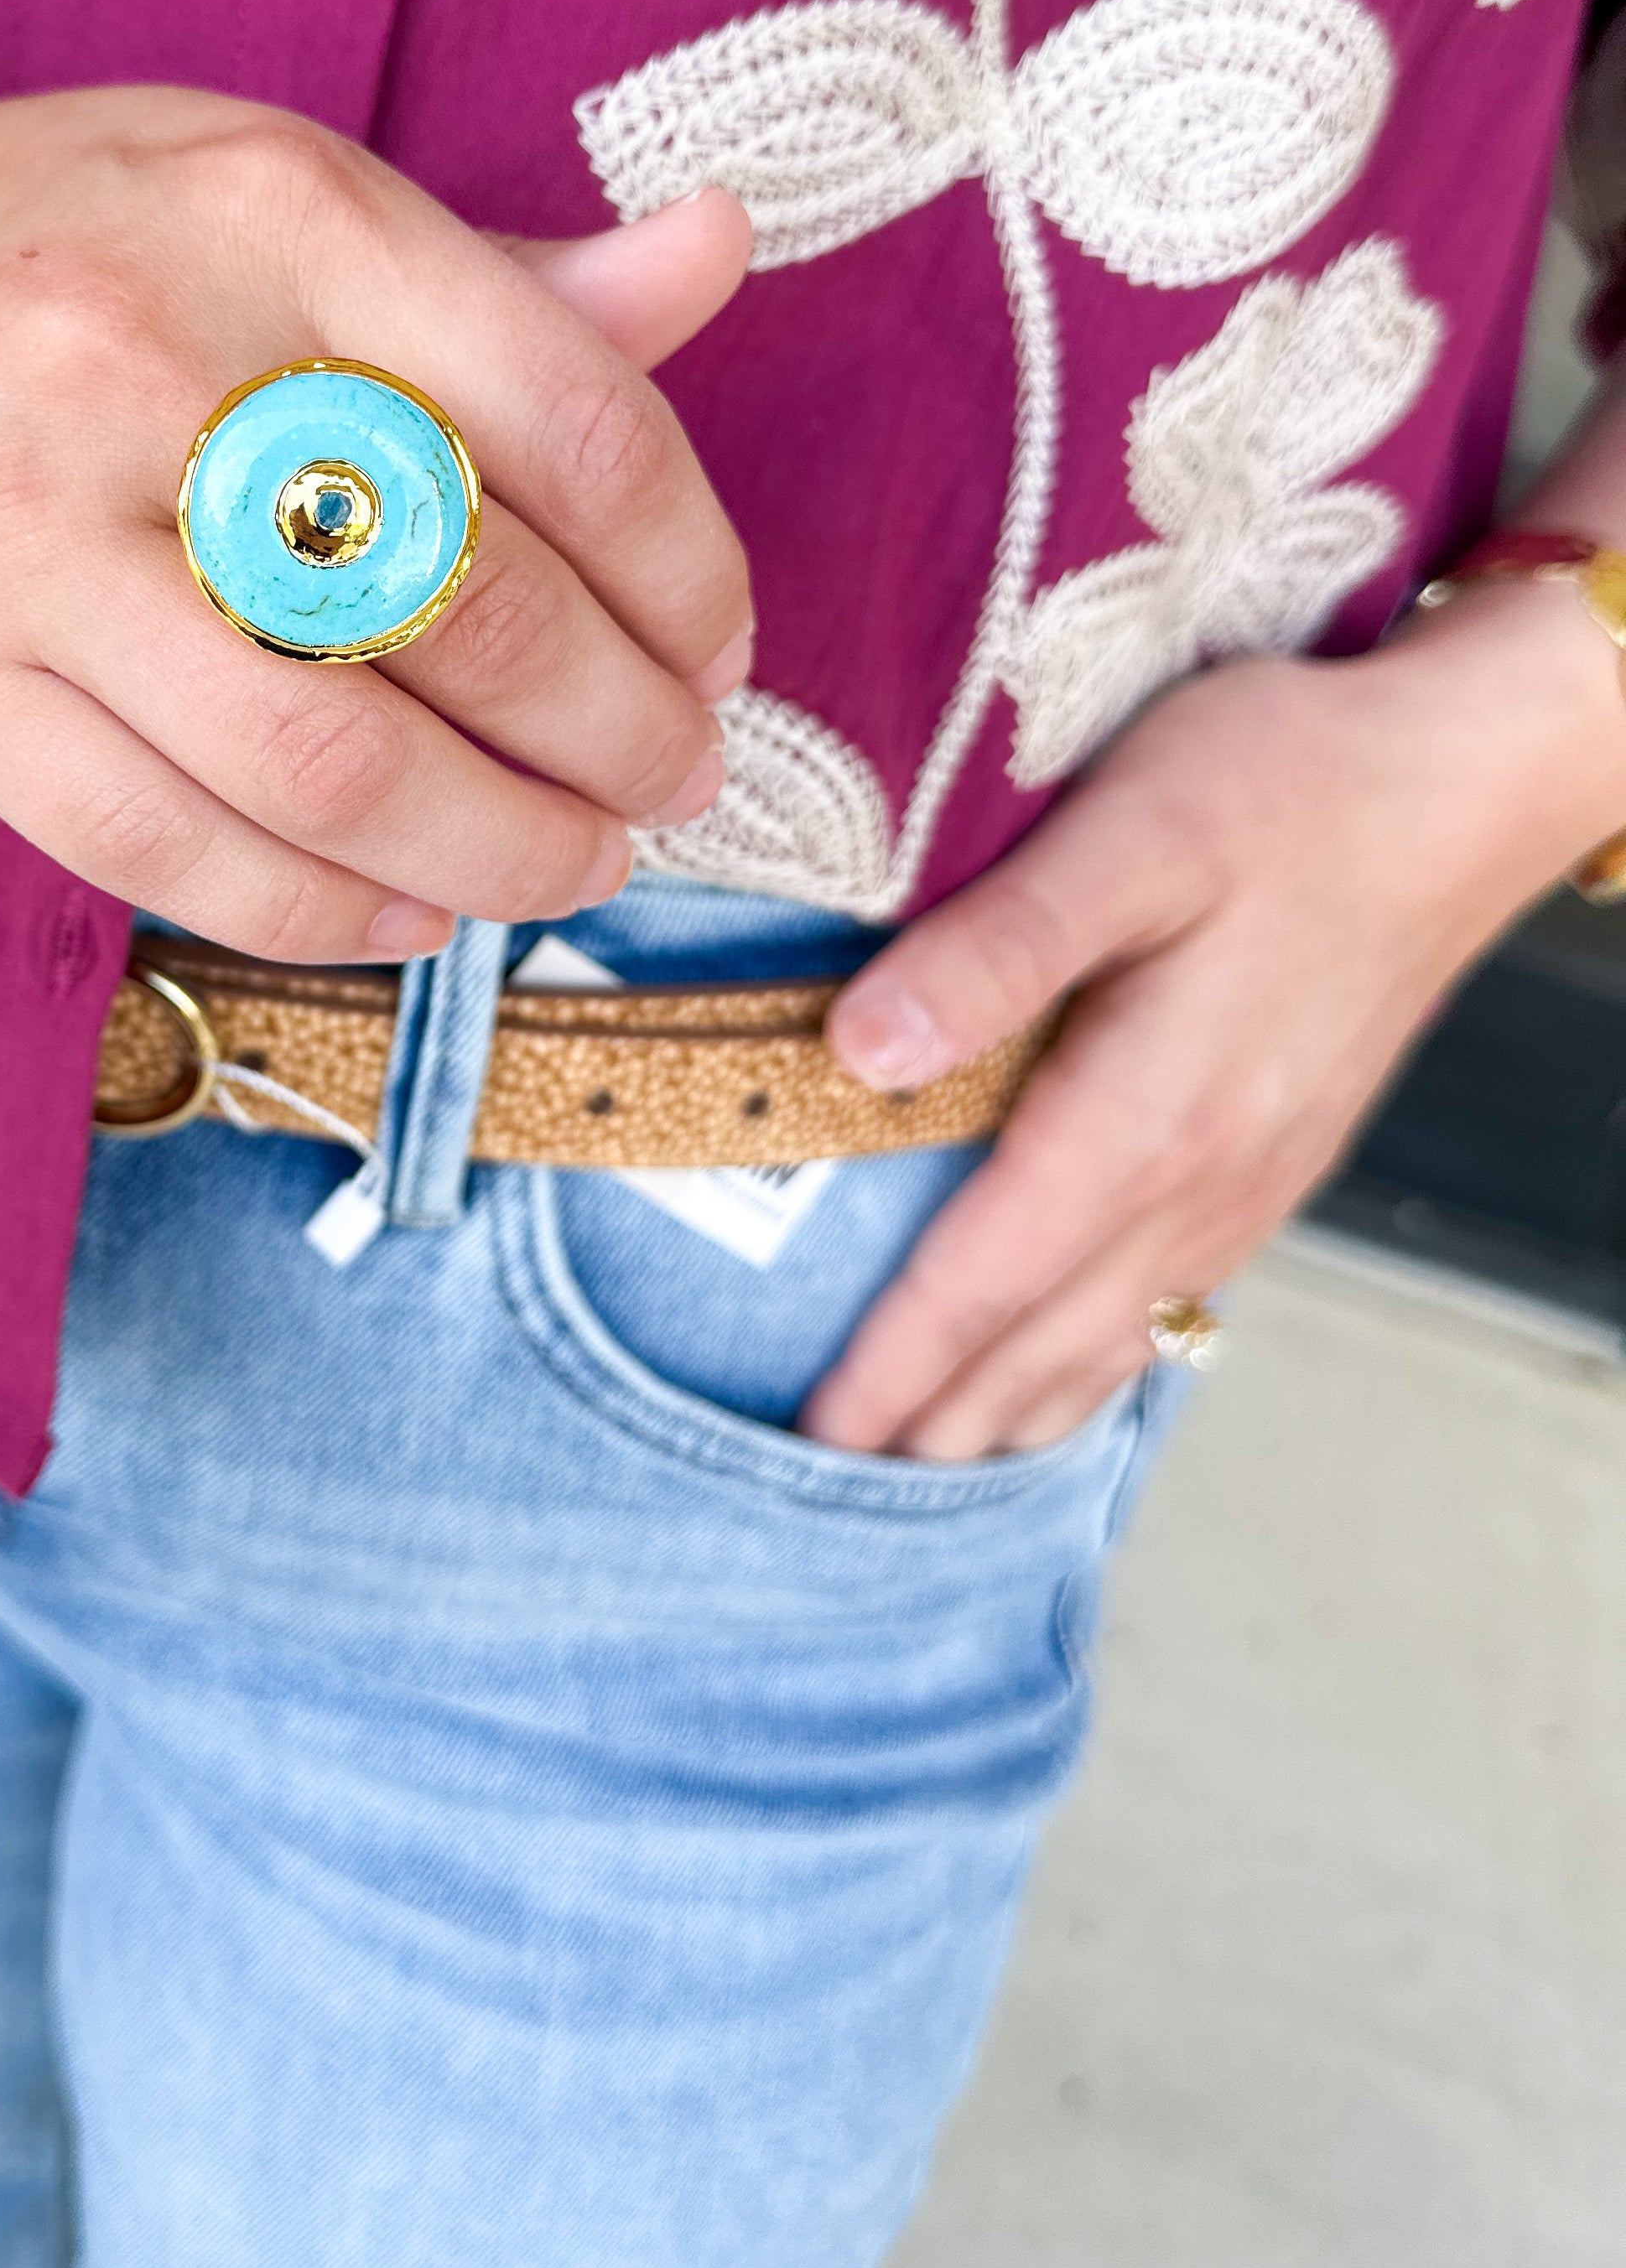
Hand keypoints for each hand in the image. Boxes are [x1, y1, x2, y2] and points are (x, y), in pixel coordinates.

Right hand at [0, 84, 754, 962]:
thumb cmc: (19, 240)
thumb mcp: (253, 196)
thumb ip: (493, 274)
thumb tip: (721, 255)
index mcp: (270, 206)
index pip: (571, 418)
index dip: (690, 573)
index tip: (719, 648)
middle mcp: (152, 358)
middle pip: (471, 612)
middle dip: (624, 739)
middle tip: (673, 782)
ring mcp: (27, 533)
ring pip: (331, 767)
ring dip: (497, 855)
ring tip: (567, 867)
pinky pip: (169, 847)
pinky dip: (322, 911)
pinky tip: (403, 908)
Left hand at [802, 583, 1625, 1458]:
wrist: (1461, 786)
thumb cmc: (1285, 783)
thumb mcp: (1127, 831)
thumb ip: (995, 946)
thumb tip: (858, 1050)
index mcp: (1145, 1115)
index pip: (982, 1278)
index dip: (889, 1365)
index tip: (808, 1437)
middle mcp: (1201, 1180)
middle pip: (1041, 1342)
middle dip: (932, 1421)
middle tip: (826, 1484)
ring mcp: (1250, 1181)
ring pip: (1112, 1339)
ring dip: (1011, 1410)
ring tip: (921, 1463)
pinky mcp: (1278, 1158)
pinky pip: (1171, 1301)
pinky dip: (1096, 1362)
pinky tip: (1063, 1374)